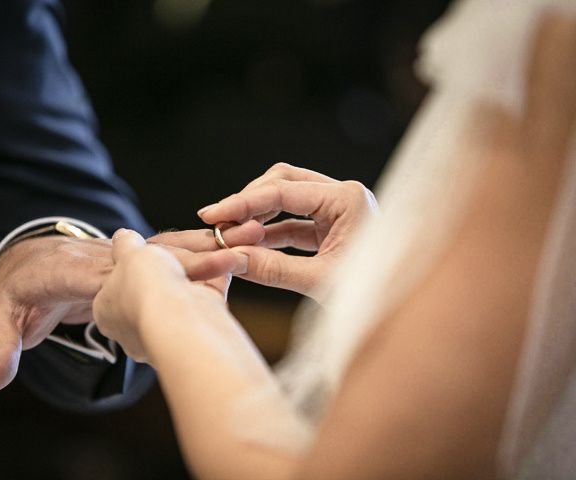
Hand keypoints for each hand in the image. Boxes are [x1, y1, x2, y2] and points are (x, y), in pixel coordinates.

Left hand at [0, 223, 263, 391]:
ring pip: (173, 246)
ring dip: (211, 244)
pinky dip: (207, 249)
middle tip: (237, 253)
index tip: (178, 275)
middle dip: (197, 255)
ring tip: (252, 237)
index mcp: (72, 271)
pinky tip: (240, 247)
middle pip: (155, 254)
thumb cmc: (18, 291)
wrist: (29, 260)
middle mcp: (106, 257)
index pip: (113, 272)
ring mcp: (126, 255)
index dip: (150, 274)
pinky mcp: (140, 257)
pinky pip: (177, 249)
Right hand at [197, 163, 377, 298]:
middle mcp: (343, 196)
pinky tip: (249, 246)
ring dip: (257, 215)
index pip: (283, 191)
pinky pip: (293, 222)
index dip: (242, 203)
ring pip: (286, 198)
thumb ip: (274, 269)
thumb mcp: (321, 282)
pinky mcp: (332, 226)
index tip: (211, 215)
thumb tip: (231, 258)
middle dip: (248, 201)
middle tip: (217, 222)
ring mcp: (338, 209)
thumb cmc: (375, 294)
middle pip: (282, 182)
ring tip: (230, 234)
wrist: (402, 309)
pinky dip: (270, 233)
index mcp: (347, 199)